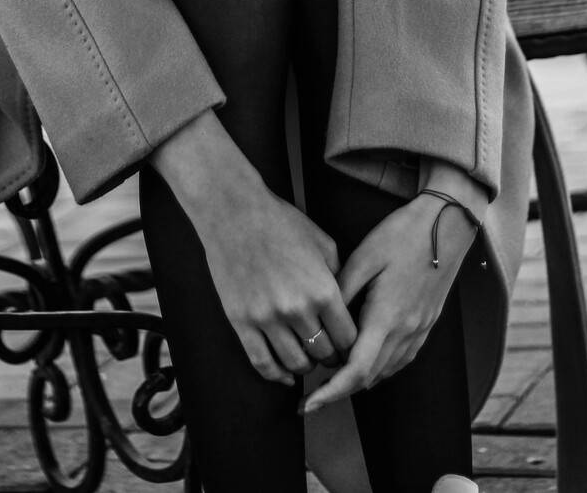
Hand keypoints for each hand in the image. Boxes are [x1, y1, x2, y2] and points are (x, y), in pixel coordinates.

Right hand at [151, 112, 356, 386]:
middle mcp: (297, 309)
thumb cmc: (280, 222)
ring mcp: (267, 318)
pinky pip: (263, 363)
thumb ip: (337, 276)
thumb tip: (344, 306)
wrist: (234, 211)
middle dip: (331, 356)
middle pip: (324, 354)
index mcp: (323, 289)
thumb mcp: (322, 242)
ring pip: (296, 364)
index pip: (348, 338)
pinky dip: (277, 376)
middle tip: (330, 354)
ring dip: (306, 366)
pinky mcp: (242, 322)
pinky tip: (286, 377)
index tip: (349, 346)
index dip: (352, 346)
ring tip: (308, 359)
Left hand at [301, 193, 477, 412]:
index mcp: (386, 316)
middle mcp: (406, 331)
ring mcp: (420, 330)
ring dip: (359, 379)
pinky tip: (365, 355)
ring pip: (385, 372)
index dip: (330, 392)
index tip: (308, 404)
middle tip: (312, 389)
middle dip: (339, 389)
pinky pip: (400, 359)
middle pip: (369, 378)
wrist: (447, 224)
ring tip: (333, 373)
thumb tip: (322, 320)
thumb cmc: (402, 234)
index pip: (356, 371)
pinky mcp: (427, 324)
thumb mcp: (364, 256)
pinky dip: (379, 366)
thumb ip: (341, 292)